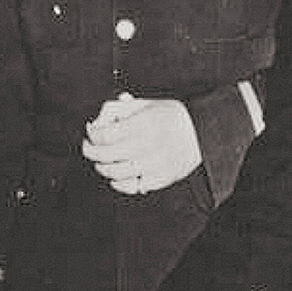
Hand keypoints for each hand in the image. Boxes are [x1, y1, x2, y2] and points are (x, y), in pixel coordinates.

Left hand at [82, 94, 202, 194]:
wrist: (202, 133)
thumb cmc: (172, 117)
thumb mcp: (145, 103)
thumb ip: (118, 108)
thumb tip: (97, 121)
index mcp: (143, 124)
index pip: (104, 135)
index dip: (92, 135)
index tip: (91, 132)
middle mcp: (147, 146)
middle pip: (105, 156)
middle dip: (91, 151)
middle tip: (89, 147)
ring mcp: (154, 165)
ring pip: (115, 174)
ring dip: (102, 168)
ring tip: (102, 161)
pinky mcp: (160, 179)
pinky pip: (132, 187)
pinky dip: (119, 183)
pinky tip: (116, 176)